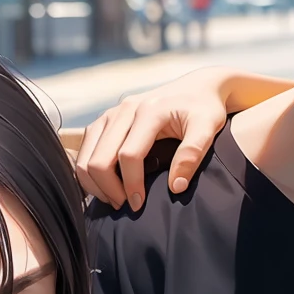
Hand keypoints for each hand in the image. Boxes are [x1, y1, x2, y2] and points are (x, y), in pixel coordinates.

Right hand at [74, 67, 289, 210]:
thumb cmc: (205, 109)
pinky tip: (105, 185)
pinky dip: (89, 169)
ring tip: (115, 199)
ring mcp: (112, 112)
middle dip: (108, 188)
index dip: (131, 185)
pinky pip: (87, 146)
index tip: (139, 206)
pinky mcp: (106, 118)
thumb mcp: (208, 129)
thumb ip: (192, 155)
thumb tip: (175, 187)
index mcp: (149, 111)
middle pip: (99, 157)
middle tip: (125, 207)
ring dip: (94, 181)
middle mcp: (124, 109)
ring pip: (85, 153)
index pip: (129, 155)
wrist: (198, 87)